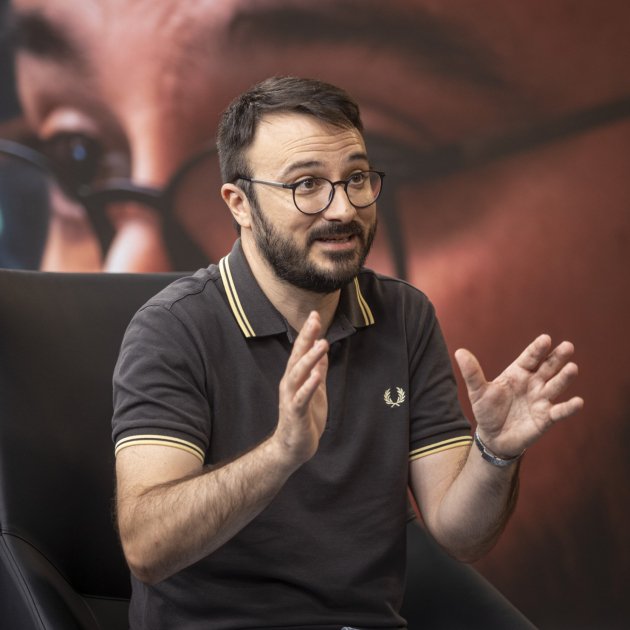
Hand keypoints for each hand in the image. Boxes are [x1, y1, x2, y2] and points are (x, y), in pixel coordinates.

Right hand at [274, 311, 328, 465]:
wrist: (293, 447)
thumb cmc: (305, 418)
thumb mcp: (316, 390)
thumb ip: (318, 370)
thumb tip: (322, 349)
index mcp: (295, 377)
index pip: (301, 350)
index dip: (308, 333)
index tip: (314, 314)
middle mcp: (290, 384)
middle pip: (297, 356)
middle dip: (306, 337)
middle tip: (314, 319)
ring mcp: (291, 397)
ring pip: (298, 373)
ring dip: (309, 358)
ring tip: (321, 344)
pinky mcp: (295, 413)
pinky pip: (301, 397)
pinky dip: (308, 385)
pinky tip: (316, 375)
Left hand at [455, 335, 583, 457]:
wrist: (493, 437)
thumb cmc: (487, 410)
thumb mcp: (477, 391)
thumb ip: (472, 373)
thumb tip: (459, 351)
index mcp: (518, 373)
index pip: (530, 358)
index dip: (537, 349)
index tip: (546, 339)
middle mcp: (533, 383)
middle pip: (548, 367)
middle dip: (557, 358)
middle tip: (567, 346)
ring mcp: (541, 399)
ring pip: (556, 385)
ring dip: (564, 378)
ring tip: (572, 368)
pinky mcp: (546, 418)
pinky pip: (559, 411)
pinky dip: (568, 407)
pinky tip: (578, 402)